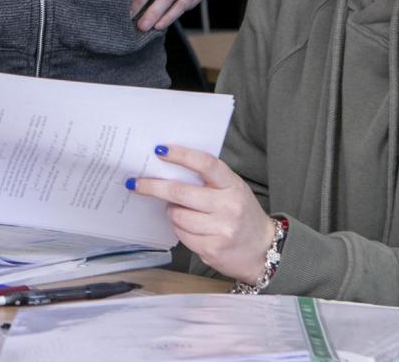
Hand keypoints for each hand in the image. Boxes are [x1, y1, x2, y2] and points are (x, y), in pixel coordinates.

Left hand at [129, 145, 274, 282]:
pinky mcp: (212, 249)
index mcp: (233, 185)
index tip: (159, 150)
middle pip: (180, 192)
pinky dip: (179, 229)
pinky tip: (191, 228)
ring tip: (180, 210)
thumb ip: (207, 179)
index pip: (206, 164)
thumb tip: (167, 167)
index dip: (181, 155)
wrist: (263, 249)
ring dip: (171, 211)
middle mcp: (228, 206)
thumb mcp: (231, 190)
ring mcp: (221, 230)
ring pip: (177, 215)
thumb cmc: (241, 213)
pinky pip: (182, 235)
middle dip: (153, 187)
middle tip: (135, 183)